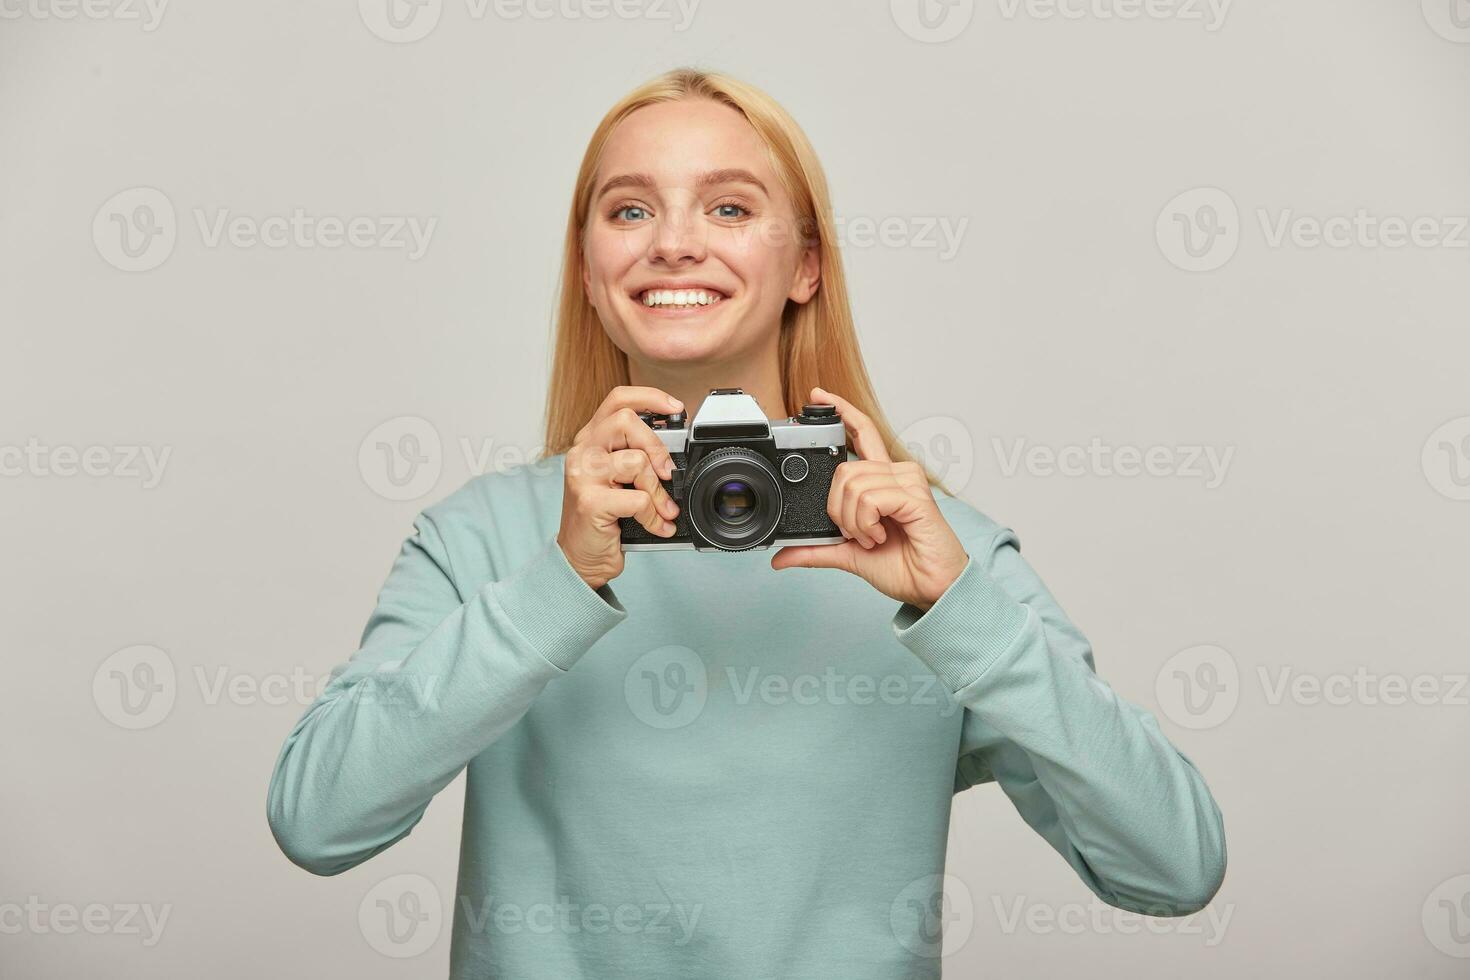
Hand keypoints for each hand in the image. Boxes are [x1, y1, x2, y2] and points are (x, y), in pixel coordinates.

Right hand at [557, 386, 683, 589]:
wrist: (578, 558)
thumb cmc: (601, 519)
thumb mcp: (617, 480)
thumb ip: (635, 458)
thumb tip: (674, 456)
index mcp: (590, 440)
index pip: (617, 399)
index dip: (649, 396)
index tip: (675, 407)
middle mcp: (582, 452)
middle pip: (626, 421)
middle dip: (656, 447)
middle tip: (667, 473)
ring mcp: (582, 476)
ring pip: (636, 462)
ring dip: (658, 491)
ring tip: (663, 510)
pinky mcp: (590, 502)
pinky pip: (638, 499)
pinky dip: (654, 516)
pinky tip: (656, 527)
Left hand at [771, 387, 969, 609]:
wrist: (931, 588)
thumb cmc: (902, 566)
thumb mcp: (848, 555)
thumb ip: (817, 549)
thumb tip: (780, 557)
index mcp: (882, 481)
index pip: (862, 432)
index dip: (842, 411)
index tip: (818, 396)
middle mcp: (896, 474)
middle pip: (844, 469)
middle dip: (838, 509)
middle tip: (856, 533)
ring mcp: (908, 481)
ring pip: (853, 484)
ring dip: (853, 521)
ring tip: (872, 537)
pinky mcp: (915, 497)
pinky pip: (871, 499)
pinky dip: (866, 523)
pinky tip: (880, 536)